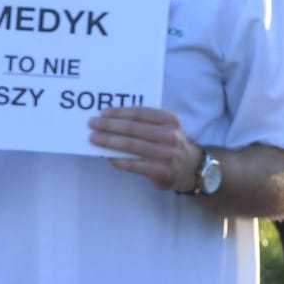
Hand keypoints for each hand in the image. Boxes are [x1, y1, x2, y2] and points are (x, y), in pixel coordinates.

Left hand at [88, 107, 203, 191]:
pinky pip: (133, 164)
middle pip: (132, 128)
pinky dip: (118, 160)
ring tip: (93, 138)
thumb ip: (146, 122)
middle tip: (92, 124)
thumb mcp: (167, 127)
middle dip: (108, 125)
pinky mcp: (161, 170)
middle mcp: (170, 135)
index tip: (103, 113)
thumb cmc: (170, 144)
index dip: (119, 112)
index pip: (140, 113)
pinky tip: (107, 156)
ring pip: (131, 145)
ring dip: (109, 141)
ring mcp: (166, 154)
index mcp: (170, 120)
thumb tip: (111, 119)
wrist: (191, 168)